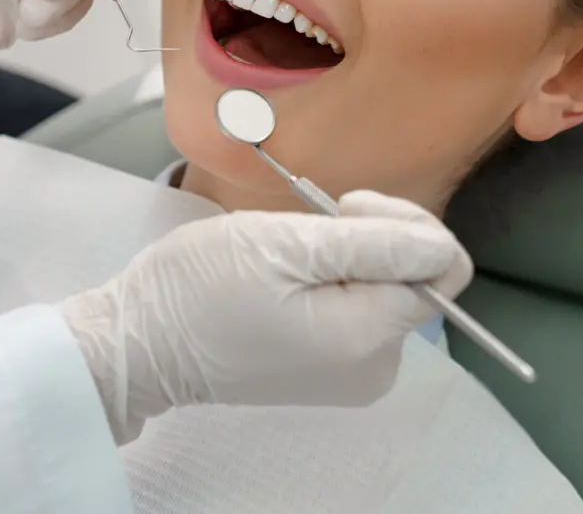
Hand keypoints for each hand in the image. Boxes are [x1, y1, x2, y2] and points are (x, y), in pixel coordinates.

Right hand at [58, 192, 473, 443]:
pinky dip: (326, 283)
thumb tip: (442, 246)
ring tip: (282, 254)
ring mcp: (350, 375)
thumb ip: (372, 245)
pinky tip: (280, 278)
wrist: (140, 343)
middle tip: (304, 226)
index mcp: (369, 339)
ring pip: (380, 290)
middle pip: (413, 278)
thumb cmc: (200, 288)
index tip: (343, 206)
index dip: (401, 221)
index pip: (441, 265)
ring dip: (342, 258)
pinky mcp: (325, 370)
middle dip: (368, 239)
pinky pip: (352, 311)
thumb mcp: (284, 245)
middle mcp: (374, 368)